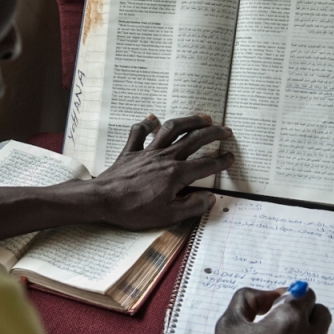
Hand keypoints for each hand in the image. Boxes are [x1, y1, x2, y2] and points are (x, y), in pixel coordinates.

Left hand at [87, 114, 233, 230]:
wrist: (102, 200)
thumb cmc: (134, 210)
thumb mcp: (168, 216)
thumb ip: (192, 206)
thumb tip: (210, 198)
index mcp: (177, 174)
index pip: (206, 165)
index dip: (221, 161)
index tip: (230, 157)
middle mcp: (165, 157)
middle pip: (194, 139)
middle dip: (213, 133)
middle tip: (226, 130)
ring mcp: (147, 152)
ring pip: (172, 129)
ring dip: (189, 120)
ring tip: (203, 117)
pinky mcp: (131, 151)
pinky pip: (139, 132)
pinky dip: (147, 123)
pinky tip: (153, 118)